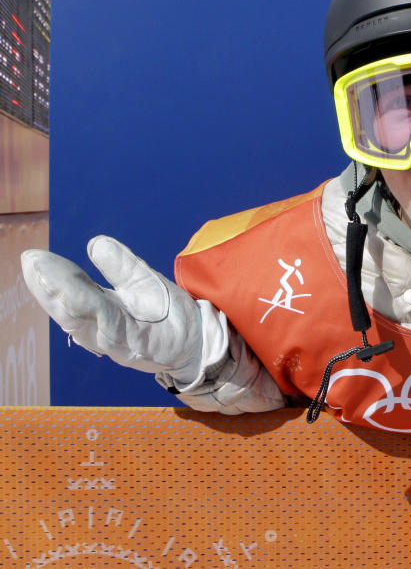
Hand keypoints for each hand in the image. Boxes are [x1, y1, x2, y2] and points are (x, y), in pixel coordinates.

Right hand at [21, 236, 202, 381]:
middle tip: (31, 261)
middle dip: (49, 285)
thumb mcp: (143, 282)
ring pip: (87, 319)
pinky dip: (98, 315)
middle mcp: (104, 330)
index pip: (69, 294)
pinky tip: (83, 300)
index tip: (33, 257)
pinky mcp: (141, 347)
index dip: (50, 278)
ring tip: (47, 274)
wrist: (199, 339)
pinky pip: (116, 330)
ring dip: (66, 297)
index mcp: (102, 311)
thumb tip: (95, 243)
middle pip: (70, 309)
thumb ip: (120, 266)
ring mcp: (121, 341)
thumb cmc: (168, 314)